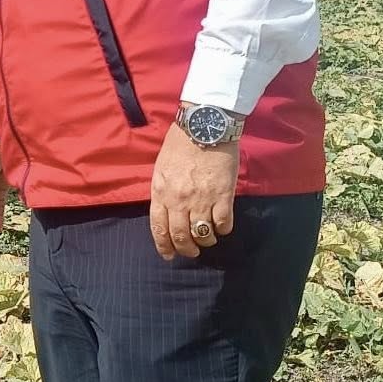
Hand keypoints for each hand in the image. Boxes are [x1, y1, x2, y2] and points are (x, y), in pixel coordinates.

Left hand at [150, 125, 237, 259]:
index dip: (164, 246)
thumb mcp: (161, 168)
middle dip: (186, 249)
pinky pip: (224, 222)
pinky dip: (223, 229)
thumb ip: (163, 191)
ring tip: (208, 240)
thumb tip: (166, 211)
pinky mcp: (223, 195)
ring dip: (205, 241)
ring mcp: (201, 199)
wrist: (204, 126)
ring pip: (202, 233)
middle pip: (180, 236)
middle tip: (192, 252)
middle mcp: (179, 200)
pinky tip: (223, 227)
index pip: (159, 228)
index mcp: (160, 192)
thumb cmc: (180, 144)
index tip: (169, 255)